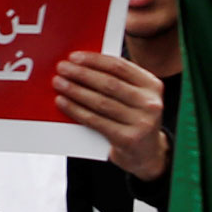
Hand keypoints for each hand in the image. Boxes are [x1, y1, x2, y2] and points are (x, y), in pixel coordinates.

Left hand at [54, 53, 167, 179]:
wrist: (146, 155)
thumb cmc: (133, 119)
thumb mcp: (135, 97)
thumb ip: (117, 81)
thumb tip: (81, 65)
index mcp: (152, 85)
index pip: (120, 66)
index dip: (95, 60)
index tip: (75, 57)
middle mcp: (150, 103)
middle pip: (109, 83)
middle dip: (82, 74)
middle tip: (62, 68)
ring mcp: (142, 123)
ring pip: (100, 102)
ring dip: (76, 91)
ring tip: (59, 83)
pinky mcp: (128, 139)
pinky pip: (96, 121)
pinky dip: (76, 110)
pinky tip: (63, 102)